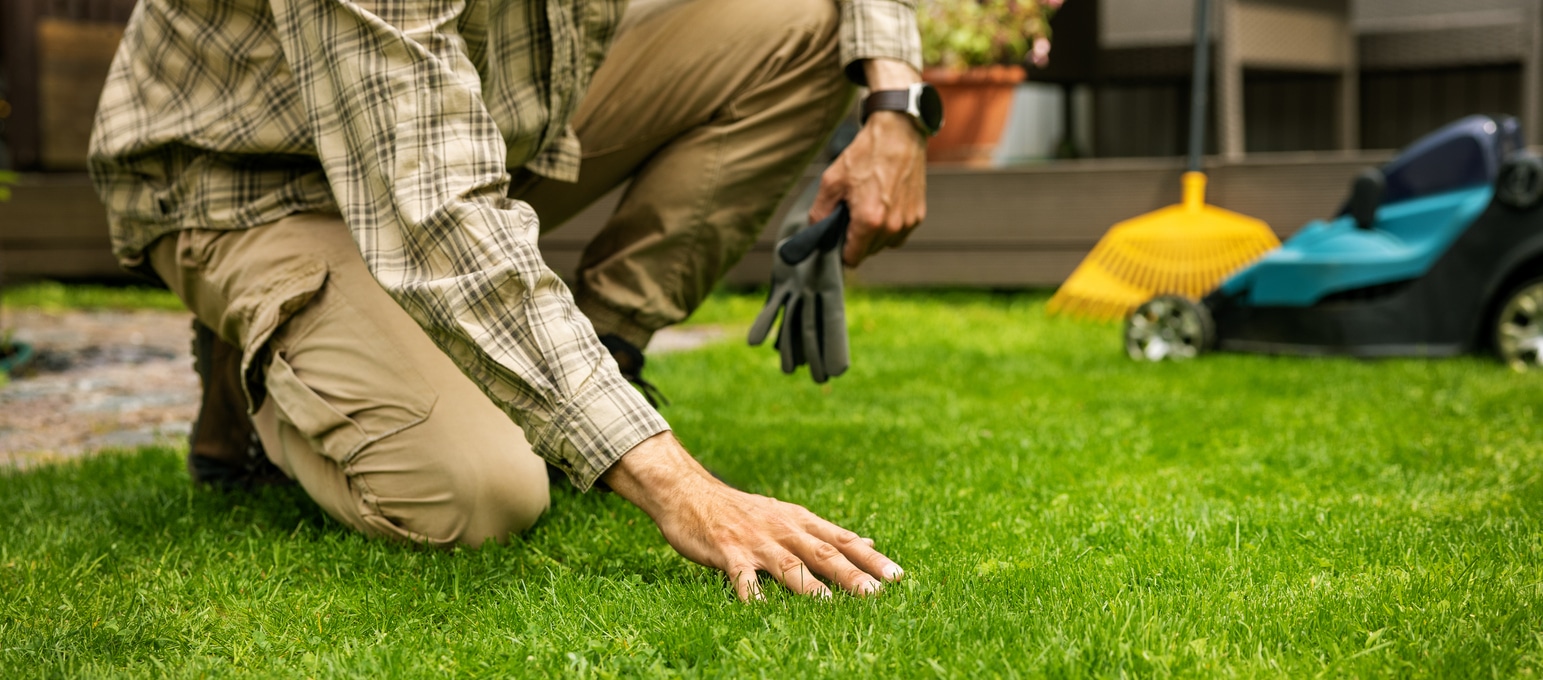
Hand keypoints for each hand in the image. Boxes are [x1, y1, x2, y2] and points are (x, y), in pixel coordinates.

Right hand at [604, 432, 904, 600]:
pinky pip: (742, 576)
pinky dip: (752, 593)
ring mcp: (756, 541)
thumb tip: (867, 544)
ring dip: (808, 585)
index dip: (871, 559)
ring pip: (787, 564)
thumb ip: (825, 534)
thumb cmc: (743, 512)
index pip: (843, 540)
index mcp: (800, 522)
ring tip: (830, 604)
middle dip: (850, 575)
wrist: (690, 492)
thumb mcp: (789, 516)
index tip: (897, 576)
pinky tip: (762, 609)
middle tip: (876, 594)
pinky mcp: (728, 552)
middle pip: (823, 553)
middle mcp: (783, 529)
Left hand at [811, 59, 927, 267]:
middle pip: (869, 252)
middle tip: (851, 216)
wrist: (898, 133)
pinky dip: (890, 227)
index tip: (838, 237)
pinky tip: (883, 206)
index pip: (853, 258)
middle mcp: (892, 226)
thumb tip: (816, 231)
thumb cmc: (865, 155)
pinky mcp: (918, 214)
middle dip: (857, 240)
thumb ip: (819, 213)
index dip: (841, 251)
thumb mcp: (831, 181)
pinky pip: (900, 234)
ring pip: (885, 245)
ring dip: (875, 235)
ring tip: (868, 209)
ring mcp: (908, 222)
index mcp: (869, 221)